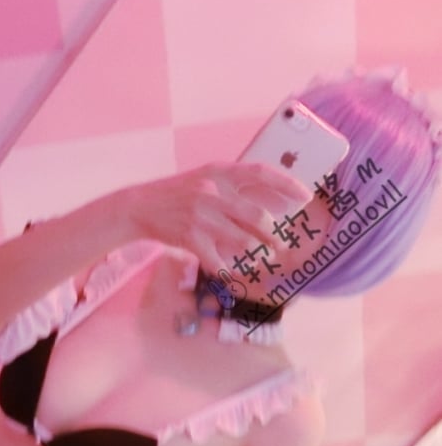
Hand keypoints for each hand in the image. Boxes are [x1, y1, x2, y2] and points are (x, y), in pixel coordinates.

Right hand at [120, 162, 312, 274]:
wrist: (140, 207)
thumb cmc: (177, 194)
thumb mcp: (204, 178)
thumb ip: (232, 186)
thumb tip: (269, 204)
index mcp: (219, 171)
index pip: (260, 173)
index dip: (286, 184)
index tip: (306, 196)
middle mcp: (212, 191)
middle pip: (257, 216)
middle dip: (275, 236)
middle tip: (282, 245)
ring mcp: (201, 215)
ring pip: (243, 242)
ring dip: (258, 255)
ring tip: (263, 259)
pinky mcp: (190, 237)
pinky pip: (218, 261)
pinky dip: (228, 271)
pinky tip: (232, 274)